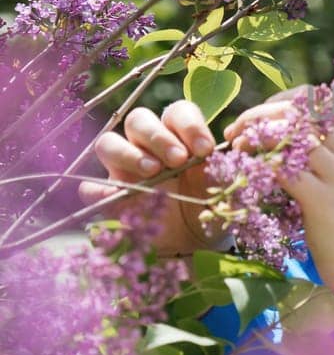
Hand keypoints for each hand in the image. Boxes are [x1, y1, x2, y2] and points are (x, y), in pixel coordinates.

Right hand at [79, 100, 227, 256]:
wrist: (195, 241)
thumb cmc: (209, 206)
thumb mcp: (223, 189)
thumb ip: (222, 171)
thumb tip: (219, 156)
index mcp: (178, 136)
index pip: (177, 112)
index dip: (189, 125)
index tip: (205, 150)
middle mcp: (146, 146)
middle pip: (137, 120)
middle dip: (158, 136)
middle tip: (179, 159)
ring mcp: (123, 170)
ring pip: (108, 143)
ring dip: (129, 153)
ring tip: (153, 171)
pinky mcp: (108, 198)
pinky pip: (90, 187)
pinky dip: (101, 190)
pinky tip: (120, 197)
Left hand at [223, 92, 333, 329]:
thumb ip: (317, 150)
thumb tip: (271, 130)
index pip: (311, 98)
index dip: (276, 102)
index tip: (254, 118)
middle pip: (295, 111)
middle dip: (256, 117)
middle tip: (234, 133)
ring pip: (287, 135)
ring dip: (253, 138)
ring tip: (236, 150)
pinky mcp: (323, 199)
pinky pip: (281, 169)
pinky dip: (258, 166)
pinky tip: (246, 174)